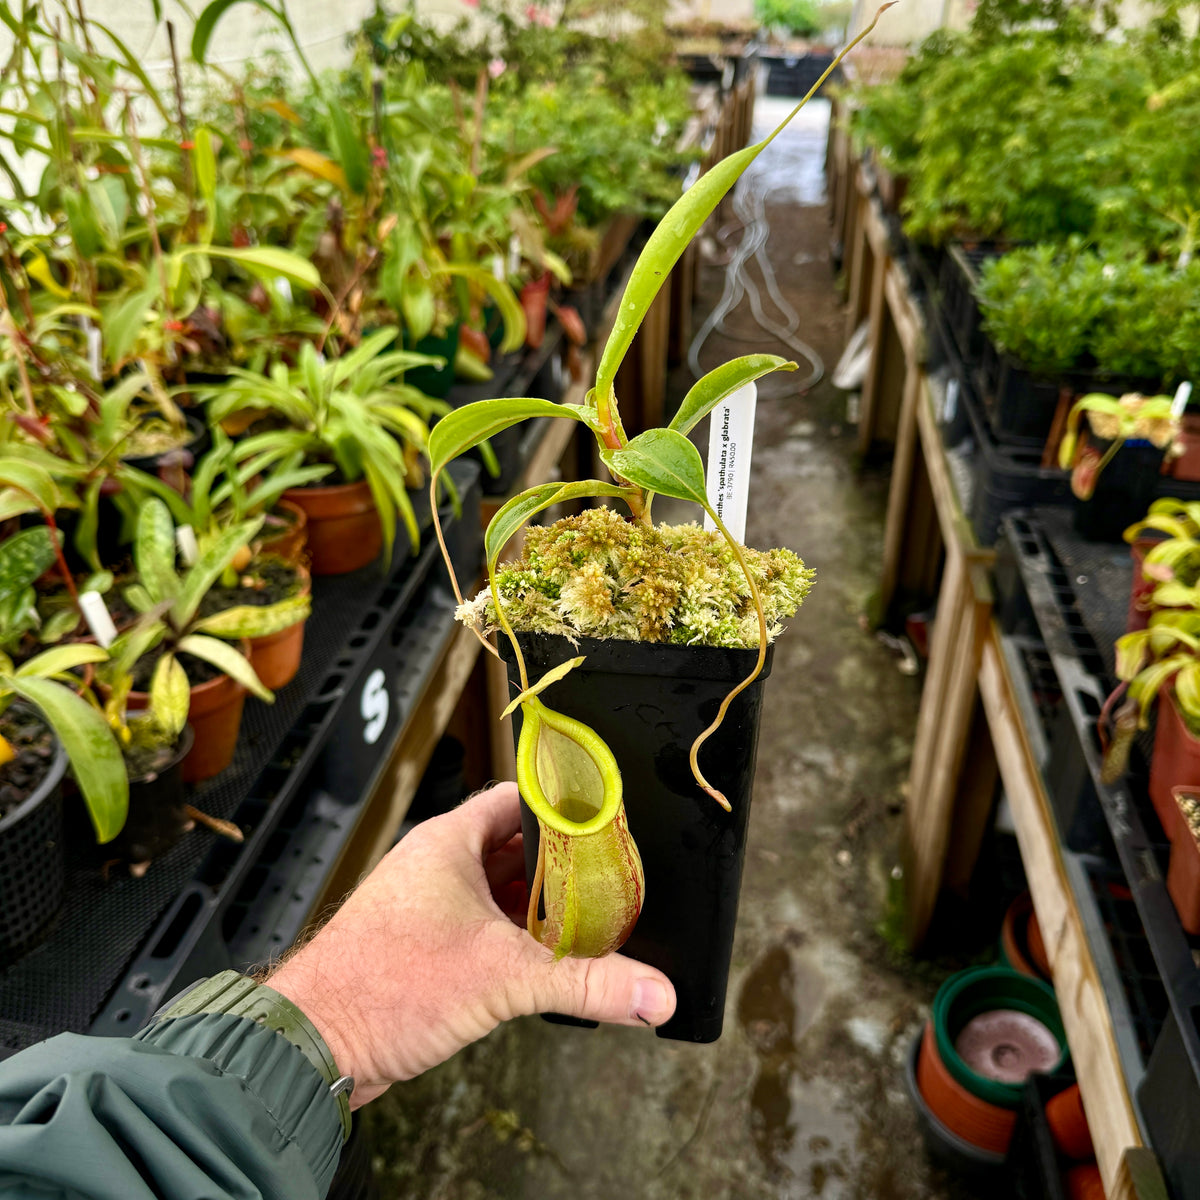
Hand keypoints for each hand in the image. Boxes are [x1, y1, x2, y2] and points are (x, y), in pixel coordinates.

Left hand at [268, 782, 675, 1106]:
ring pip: (501, 892)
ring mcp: (430, 906)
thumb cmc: (378, 985)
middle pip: (517, 849)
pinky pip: (485, 929)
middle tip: (610, 880)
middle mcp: (438, 866)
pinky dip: (516, 941)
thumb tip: (652, 991)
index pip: (519, 799)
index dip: (564, 807)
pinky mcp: (426, 947)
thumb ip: (585, 982)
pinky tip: (545, 964)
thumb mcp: (502, 976)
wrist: (313, 1044)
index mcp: (449, 842)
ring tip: (588, 922)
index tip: (607, 820)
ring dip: (540, 909)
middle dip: (563, 868)